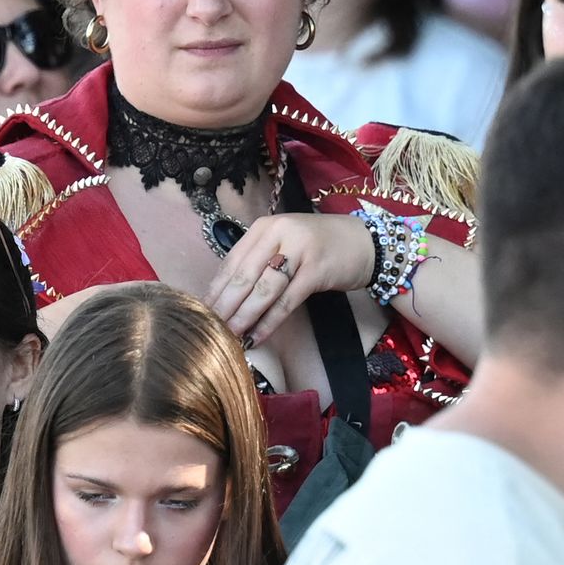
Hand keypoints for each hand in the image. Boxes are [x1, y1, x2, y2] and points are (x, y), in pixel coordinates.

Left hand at [209, 212, 369, 344]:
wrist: (364, 242)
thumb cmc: (318, 247)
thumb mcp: (283, 244)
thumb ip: (257, 261)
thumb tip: (223, 296)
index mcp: (264, 227)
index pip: (231, 261)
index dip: (215, 290)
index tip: (200, 312)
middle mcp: (278, 233)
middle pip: (244, 275)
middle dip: (224, 306)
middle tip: (208, 329)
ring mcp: (299, 250)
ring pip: (263, 289)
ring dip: (243, 316)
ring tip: (229, 336)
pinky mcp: (316, 270)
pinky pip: (286, 301)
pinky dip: (269, 321)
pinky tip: (257, 337)